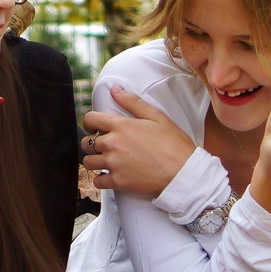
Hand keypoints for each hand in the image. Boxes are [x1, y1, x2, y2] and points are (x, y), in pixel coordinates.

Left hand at [80, 89, 196, 195]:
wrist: (183, 173)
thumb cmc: (174, 144)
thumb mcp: (157, 116)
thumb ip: (133, 102)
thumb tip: (114, 90)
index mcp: (121, 126)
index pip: (90, 119)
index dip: (90, 122)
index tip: (95, 127)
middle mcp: (113, 144)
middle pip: (86, 142)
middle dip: (92, 143)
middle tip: (103, 146)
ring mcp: (113, 164)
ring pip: (88, 162)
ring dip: (94, 161)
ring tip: (105, 161)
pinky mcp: (118, 181)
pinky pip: (98, 182)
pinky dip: (101, 180)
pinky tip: (110, 176)